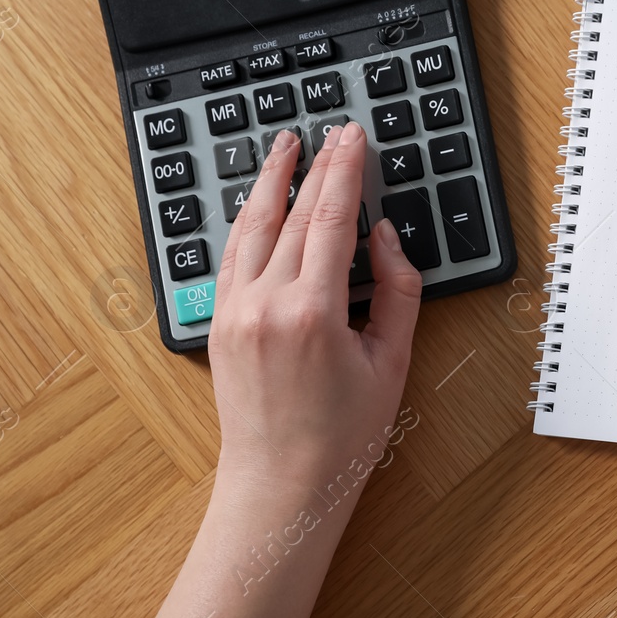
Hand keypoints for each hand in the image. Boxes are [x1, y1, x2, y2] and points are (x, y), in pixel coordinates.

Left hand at [209, 122, 422, 489]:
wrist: (281, 486)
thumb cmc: (342, 435)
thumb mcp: (391, 361)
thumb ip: (396, 290)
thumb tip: (385, 237)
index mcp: (312, 312)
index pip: (331, 219)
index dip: (345, 171)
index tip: (354, 137)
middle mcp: (265, 305)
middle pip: (292, 214)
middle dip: (315, 166)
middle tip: (332, 131)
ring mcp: (234, 313)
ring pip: (250, 227)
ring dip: (269, 181)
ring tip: (284, 145)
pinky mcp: (219, 325)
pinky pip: (232, 257)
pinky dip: (247, 220)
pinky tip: (258, 201)